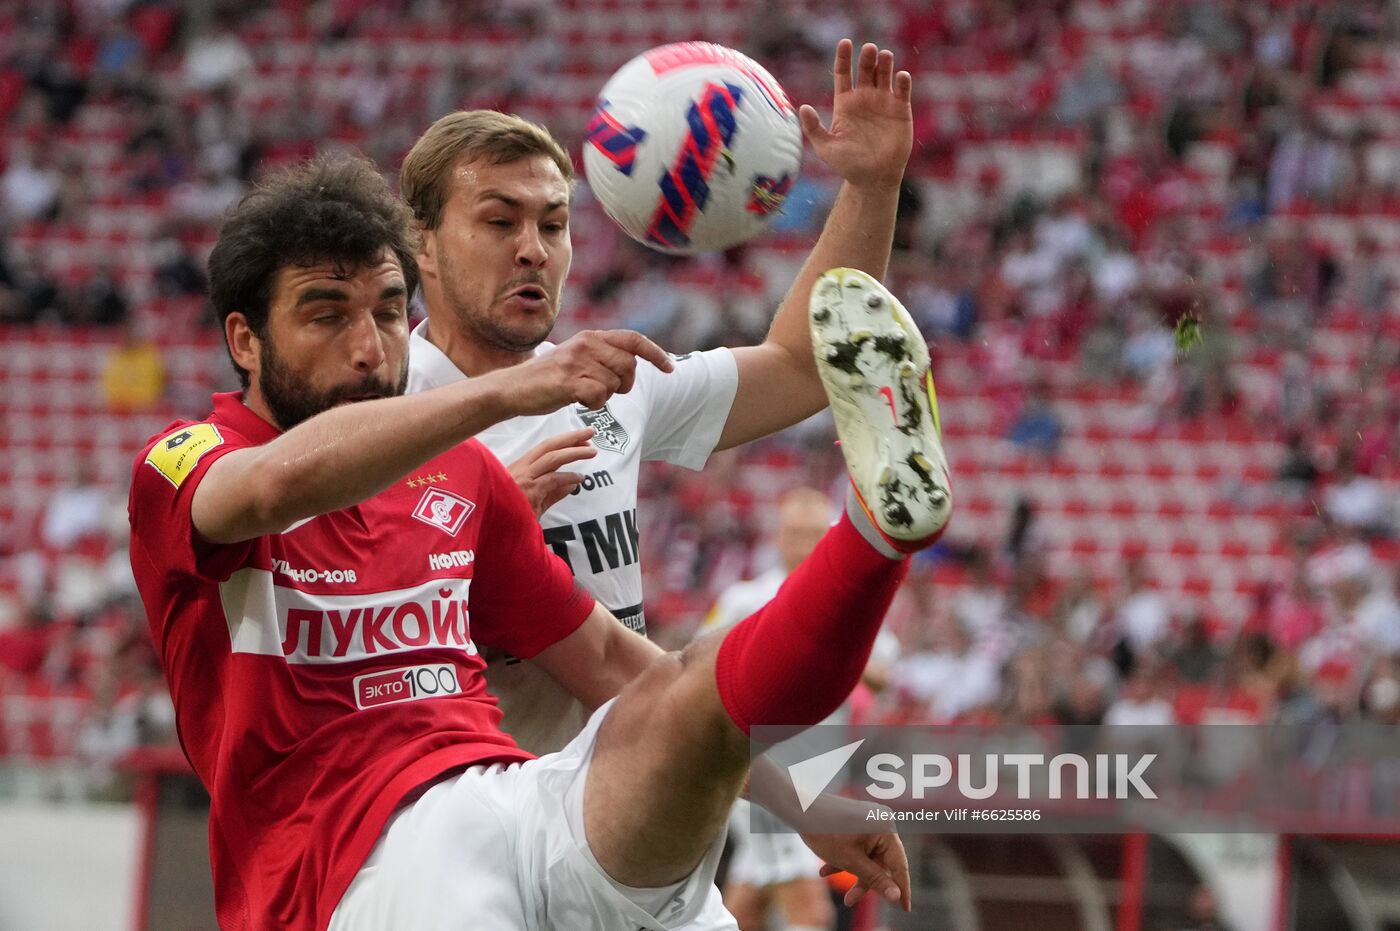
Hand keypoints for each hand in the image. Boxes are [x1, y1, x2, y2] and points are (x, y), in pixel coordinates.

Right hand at [504, 329, 672, 415]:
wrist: (513, 388)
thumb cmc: (548, 378)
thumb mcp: (577, 358)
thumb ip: (602, 356)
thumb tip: (631, 364)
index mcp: (591, 337)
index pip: (633, 339)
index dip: (655, 354)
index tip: (669, 368)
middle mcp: (586, 345)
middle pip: (628, 366)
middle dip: (624, 384)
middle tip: (607, 391)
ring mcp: (577, 362)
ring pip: (614, 383)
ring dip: (605, 396)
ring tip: (583, 394)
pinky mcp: (569, 381)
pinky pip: (600, 396)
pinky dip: (594, 404)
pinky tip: (578, 401)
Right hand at [507, 428, 597, 516]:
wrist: (494, 529)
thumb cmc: (509, 517)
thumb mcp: (533, 503)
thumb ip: (553, 493)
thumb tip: (573, 484)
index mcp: (520, 468)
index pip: (544, 448)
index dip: (563, 441)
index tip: (581, 438)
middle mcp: (521, 469)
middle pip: (549, 446)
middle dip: (571, 437)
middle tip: (590, 431)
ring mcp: (523, 479)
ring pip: (551, 458)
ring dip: (573, 452)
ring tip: (591, 451)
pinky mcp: (528, 492)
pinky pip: (552, 480)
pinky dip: (568, 477)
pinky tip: (579, 478)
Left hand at [799, 39, 912, 189]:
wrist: (873, 179)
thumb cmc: (848, 165)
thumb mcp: (826, 148)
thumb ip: (813, 128)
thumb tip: (804, 107)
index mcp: (845, 103)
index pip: (843, 74)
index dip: (843, 57)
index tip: (845, 42)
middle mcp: (864, 98)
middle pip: (865, 70)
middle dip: (867, 58)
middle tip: (869, 48)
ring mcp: (883, 102)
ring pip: (884, 75)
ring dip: (885, 63)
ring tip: (884, 55)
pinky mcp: (900, 110)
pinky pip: (902, 91)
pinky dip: (903, 82)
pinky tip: (901, 76)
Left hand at [805, 829, 910, 910]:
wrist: (798, 807)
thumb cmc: (825, 832)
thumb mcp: (851, 861)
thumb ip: (875, 879)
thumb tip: (895, 896)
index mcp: (885, 829)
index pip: (899, 865)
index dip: (902, 889)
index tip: (905, 909)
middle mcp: (881, 822)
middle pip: (880, 862)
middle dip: (863, 881)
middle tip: (849, 900)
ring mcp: (868, 821)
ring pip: (866, 856)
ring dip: (850, 871)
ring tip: (826, 876)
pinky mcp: (856, 822)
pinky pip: (857, 846)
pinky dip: (844, 859)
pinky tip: (824, 869)